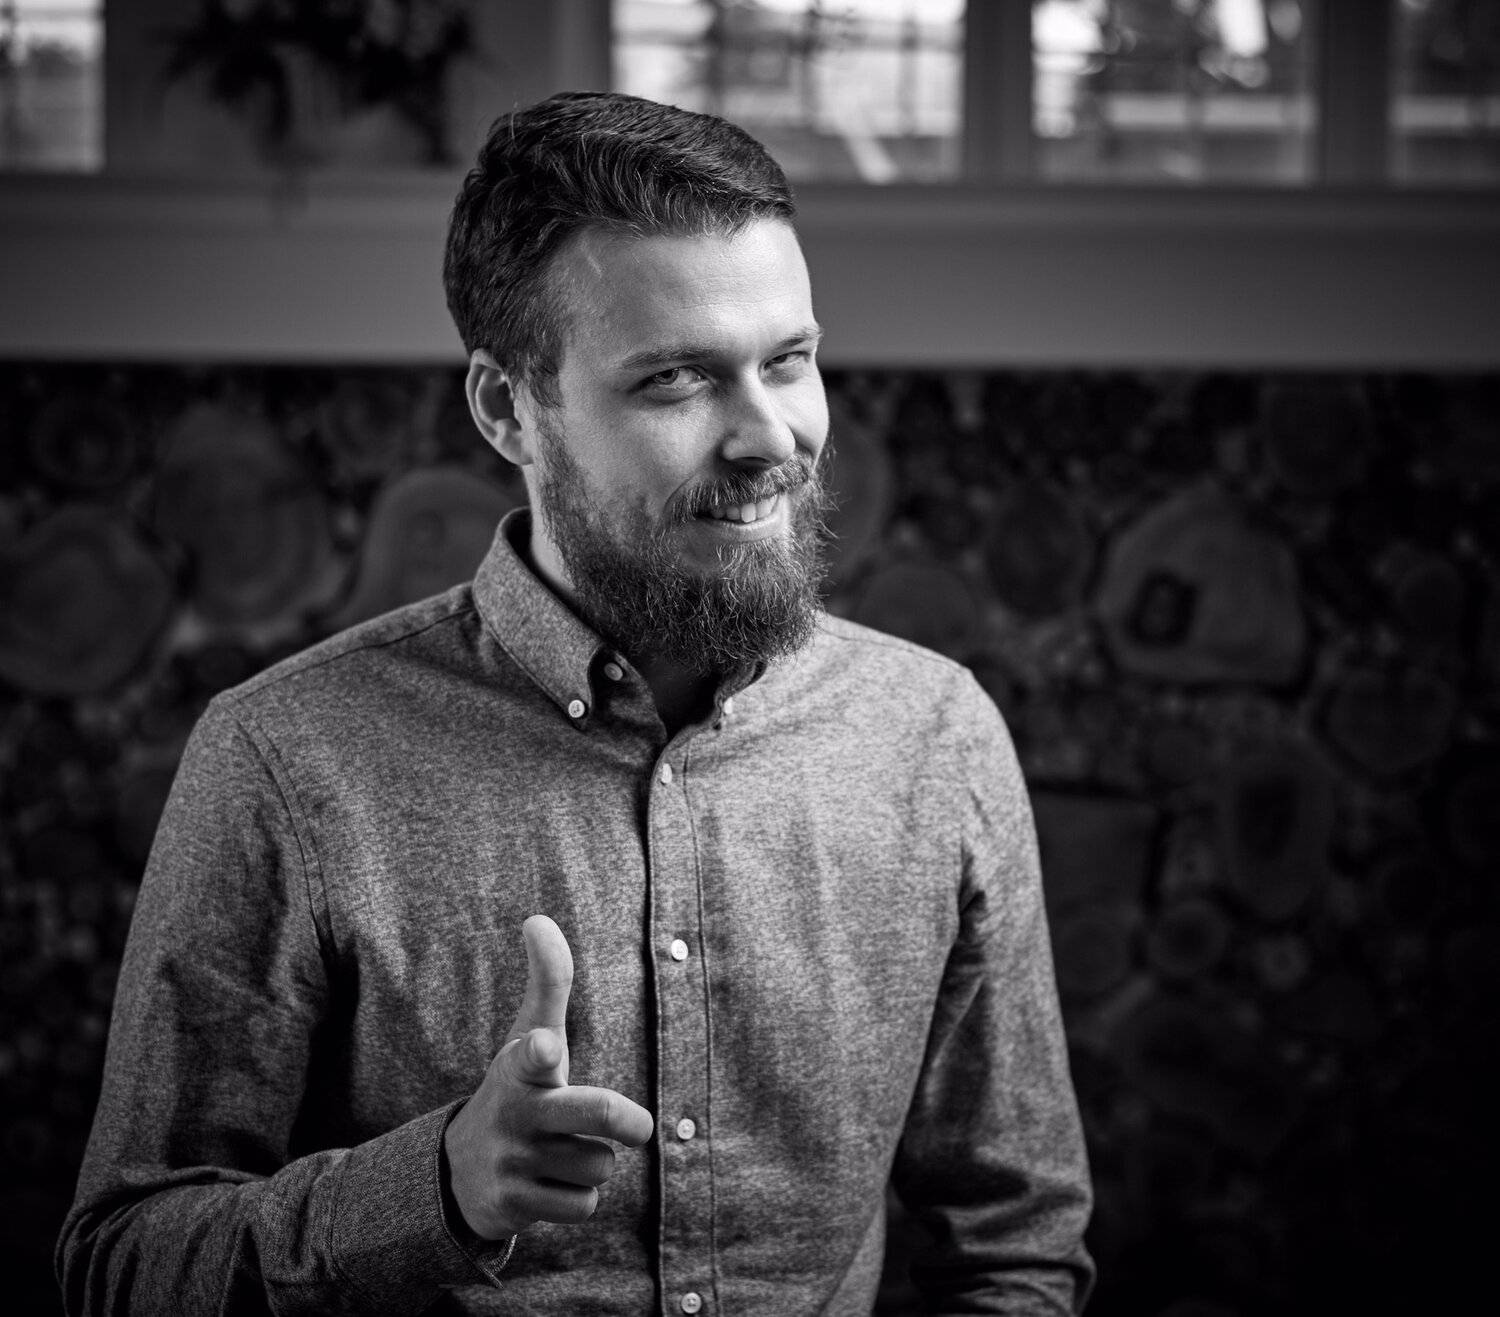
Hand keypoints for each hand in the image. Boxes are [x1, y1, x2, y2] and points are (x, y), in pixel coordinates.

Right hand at [443, 915, 654, 1239]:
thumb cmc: (518, 1089)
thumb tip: (537, 919)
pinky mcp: (512, 1207)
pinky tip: (549, 1186)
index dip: (540, 1050)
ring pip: (598, 1166)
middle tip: (641, 1125)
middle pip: (592, 1113)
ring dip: (591, 1163)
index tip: (544, 1046)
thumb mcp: (528, 1036)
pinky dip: (577, 1199)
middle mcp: (516, 1113)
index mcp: (521, 1066)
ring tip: (559, 1152)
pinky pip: (583, 1206)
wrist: (458, 1169)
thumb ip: (547, 982)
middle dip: (623, 1118)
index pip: (531, 1054)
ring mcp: (512, 1162)